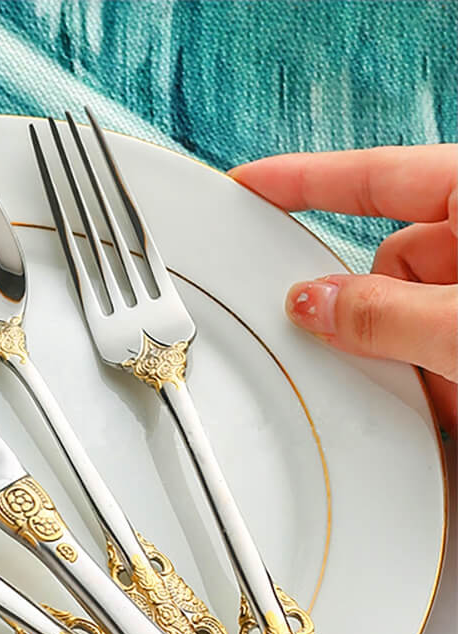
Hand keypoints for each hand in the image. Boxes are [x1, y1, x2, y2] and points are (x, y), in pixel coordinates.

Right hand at [229, 145, 456, 433]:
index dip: (302, 180)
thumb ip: (382, 314)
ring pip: (413, 318)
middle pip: (390, 268)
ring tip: (446, 397)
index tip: (248, 185)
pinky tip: (457, 406)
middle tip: (379, 358)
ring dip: (415, 362)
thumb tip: (313, 305)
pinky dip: (442, 382)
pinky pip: (441, 348)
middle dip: (376, 318)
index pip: (372, 176)